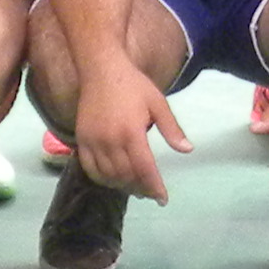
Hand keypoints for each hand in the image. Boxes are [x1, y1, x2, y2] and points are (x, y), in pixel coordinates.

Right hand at [68, 58, 190, 201]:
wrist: (101, 69)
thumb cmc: (133, 85)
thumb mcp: (158, 103)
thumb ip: (171, 129)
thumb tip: (187, 150)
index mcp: (132, 132)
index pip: (144, 169)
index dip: (155, 187)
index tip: (163, 199)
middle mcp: (110, 141)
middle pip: (126, 176)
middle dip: (141, 188)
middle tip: (151, 192)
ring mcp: (93, 142)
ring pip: (108, 176)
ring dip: (123, 186)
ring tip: (135, 187)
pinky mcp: (81, 140)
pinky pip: (90, 169)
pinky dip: (103, 179)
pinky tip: (114, 179)